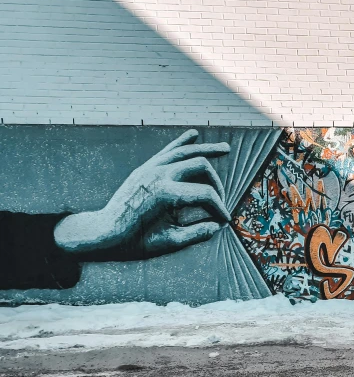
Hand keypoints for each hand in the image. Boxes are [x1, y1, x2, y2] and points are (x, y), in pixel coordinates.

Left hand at [54, 130, 230, 258]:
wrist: (104, 233)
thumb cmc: (134, 241)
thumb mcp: (169, 242)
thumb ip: (197, 234)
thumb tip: (217, 226)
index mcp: (165, 193)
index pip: (205, 195)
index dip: (219, 208)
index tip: (223, 221)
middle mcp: (159, 174)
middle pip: (200, 166)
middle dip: (216, 184)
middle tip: (220, 202)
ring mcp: (151, 168)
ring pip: (186, 151)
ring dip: (207, 149)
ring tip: (225, 149)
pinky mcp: (145, 168)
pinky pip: (167, 151)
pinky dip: (182, 142)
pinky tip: (194, 134)